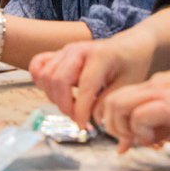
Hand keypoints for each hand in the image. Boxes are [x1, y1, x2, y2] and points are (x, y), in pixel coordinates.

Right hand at [28, 28, 156, 128]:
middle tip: (77, 117)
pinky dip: (40, 81)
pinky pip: (37, 65)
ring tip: (70, 106)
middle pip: (58, 80)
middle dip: (64, 105)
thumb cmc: (132, 64)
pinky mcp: (58, 54)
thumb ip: (108, 102)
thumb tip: (93, 120)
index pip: (84, 87)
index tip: (83, 126)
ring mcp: (66, 50)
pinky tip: (55, 92)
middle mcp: (79, 50)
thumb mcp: (128, 85)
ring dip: (54, 96)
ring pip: (45, 76)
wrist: (130, 44)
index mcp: (100, 56)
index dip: (80, 111)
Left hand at [97, 65, 169, 152]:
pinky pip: (140, 116)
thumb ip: (163, 125)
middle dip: (111, 125)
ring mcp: (162, 93)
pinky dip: (140, 131)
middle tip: (126, 141)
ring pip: (118, 105)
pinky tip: (153, 138)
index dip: (115, 120)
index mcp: (156, 85)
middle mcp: (154, 85)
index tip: (125, 137)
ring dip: (121, 128)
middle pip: (111, 100)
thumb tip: (145, 141)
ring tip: (138, 139)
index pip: (119, 97)